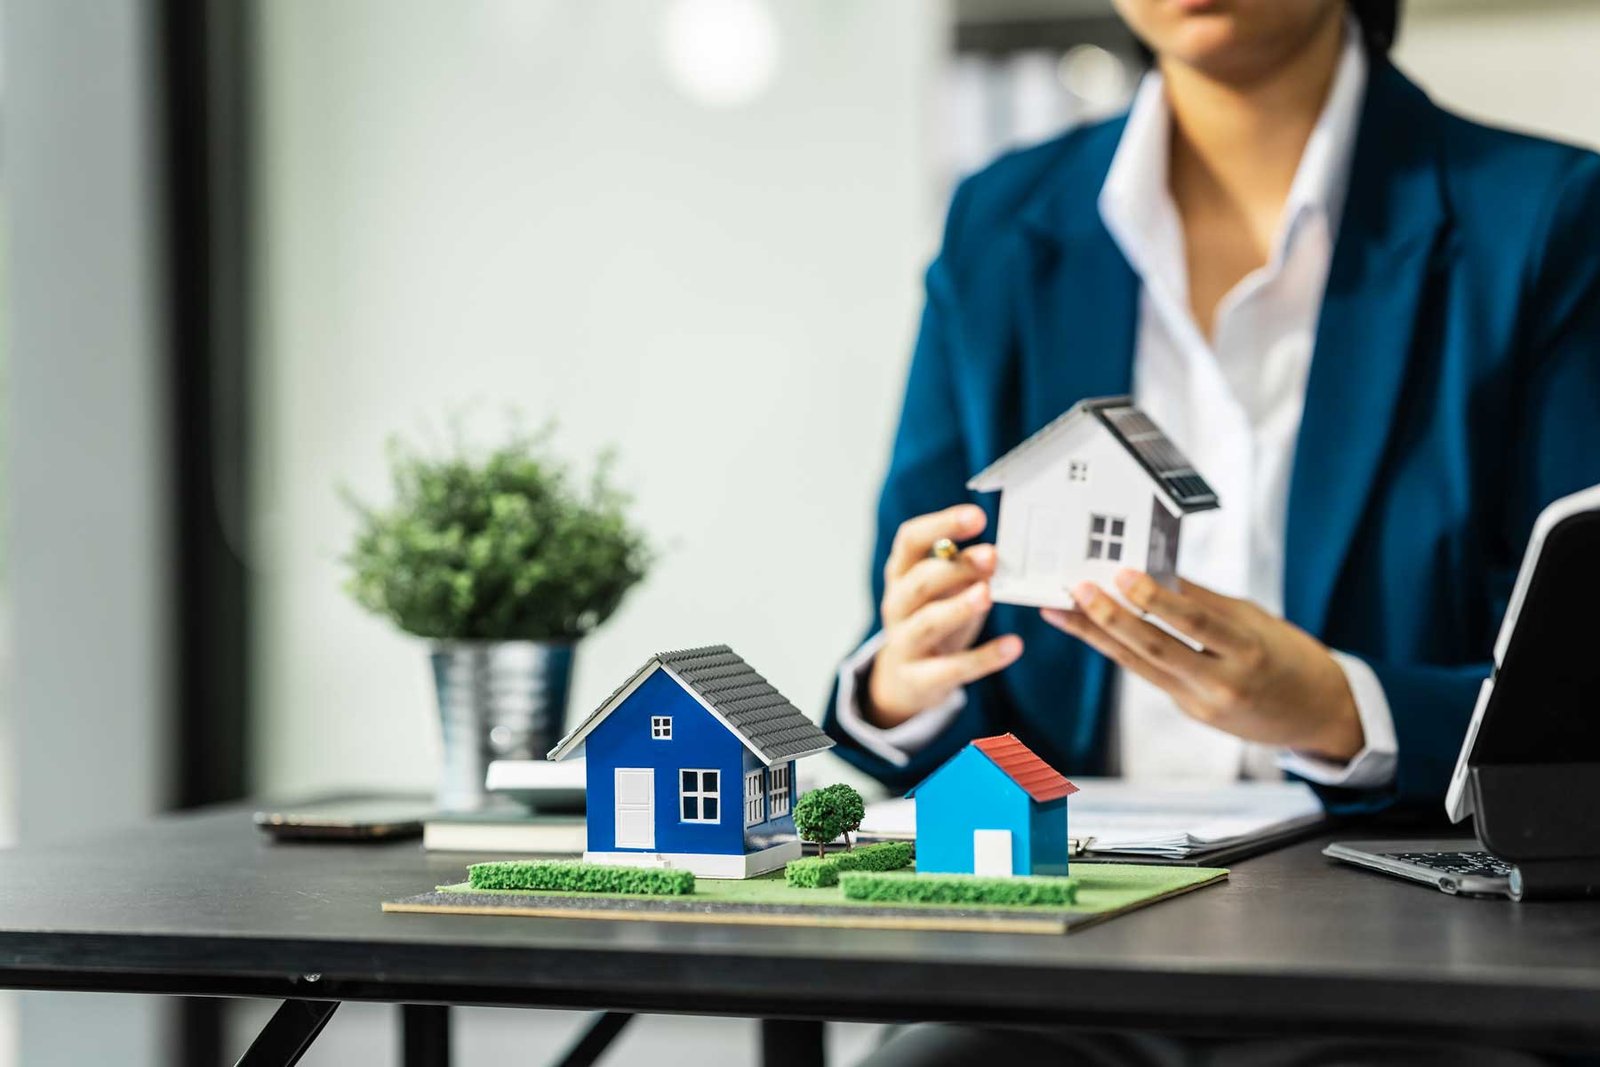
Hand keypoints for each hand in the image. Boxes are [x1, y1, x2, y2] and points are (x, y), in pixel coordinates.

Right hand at [865, 504, 1023, 726]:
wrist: (905, 679)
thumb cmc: (933, 618)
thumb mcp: (943, 589)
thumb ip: (963, 569)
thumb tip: (1000, 551)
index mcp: (901, 572)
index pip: (911, 540)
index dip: (941, 525)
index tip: (977, 516)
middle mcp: (897, 604)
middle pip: (919, 581)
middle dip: (955, 567)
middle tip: (991, 556)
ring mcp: (903, 642)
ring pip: (927, 622)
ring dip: (958, 607)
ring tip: (987, 595)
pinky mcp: (919, 678)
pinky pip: (951, 668)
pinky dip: (984, 657)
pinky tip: (1014, 646)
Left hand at [1041, 569, 1362, 760]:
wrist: (1319, 716)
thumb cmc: (1291, 657)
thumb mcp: (1256, 620)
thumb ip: (1203, 600)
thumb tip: (1155, 569)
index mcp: (1248, 652)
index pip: (1193, 622)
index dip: (1154, 599)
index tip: (1121, 573)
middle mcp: (1221, 684)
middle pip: (1154, 649)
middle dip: (1109, 619)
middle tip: (1075, 590)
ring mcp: (1201, 705)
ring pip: (1140, 666)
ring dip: (1097, 636)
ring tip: (1062, 611)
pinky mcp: (1190, 712)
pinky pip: (1150, 675)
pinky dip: (1120, 650)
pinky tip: (1092, 630)